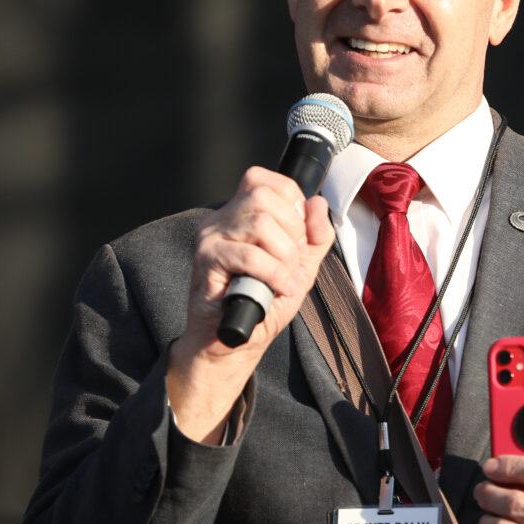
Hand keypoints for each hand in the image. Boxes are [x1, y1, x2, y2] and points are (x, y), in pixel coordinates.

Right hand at [166, 166, 334, 442]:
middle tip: (292, 260)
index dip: (291, 201)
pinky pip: (249, 255)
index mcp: (241, 213)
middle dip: (291, 230)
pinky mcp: (206, 260)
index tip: (298, 234)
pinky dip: (273, 273)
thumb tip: (317, 203)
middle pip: (264, 196)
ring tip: (285, 277)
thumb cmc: (264, 303)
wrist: (235, 343)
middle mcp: (222, 218)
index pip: (267, 181)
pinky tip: (277, 288)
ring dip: (284, 255)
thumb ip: (315, 235)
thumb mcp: (301, 265)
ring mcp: (211, 237)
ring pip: (259, 223)